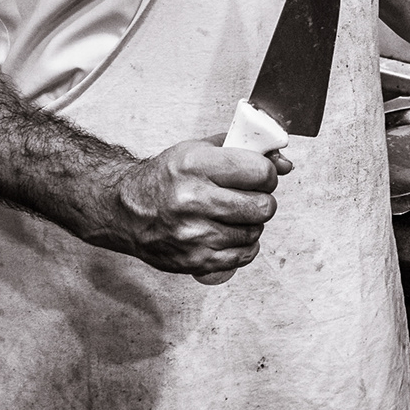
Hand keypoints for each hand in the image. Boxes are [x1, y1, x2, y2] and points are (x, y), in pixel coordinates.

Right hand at [88, 137, 289, 274]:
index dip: (267, 174)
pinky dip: (242, 245)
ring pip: (255, 232)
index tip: (259, 176)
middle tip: (248, 197)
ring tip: (232, 215)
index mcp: (195, 165)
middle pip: (263, 206)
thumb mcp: (198, 150)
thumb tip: (284, 164)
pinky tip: (228, 233)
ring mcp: (194, 234)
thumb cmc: (165, 178)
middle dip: (262, 200)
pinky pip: (243, 255)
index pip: (260, 172)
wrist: (125, 211)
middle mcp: (193, 200)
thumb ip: (243, 151)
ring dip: (251, 223)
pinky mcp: (195, 259)